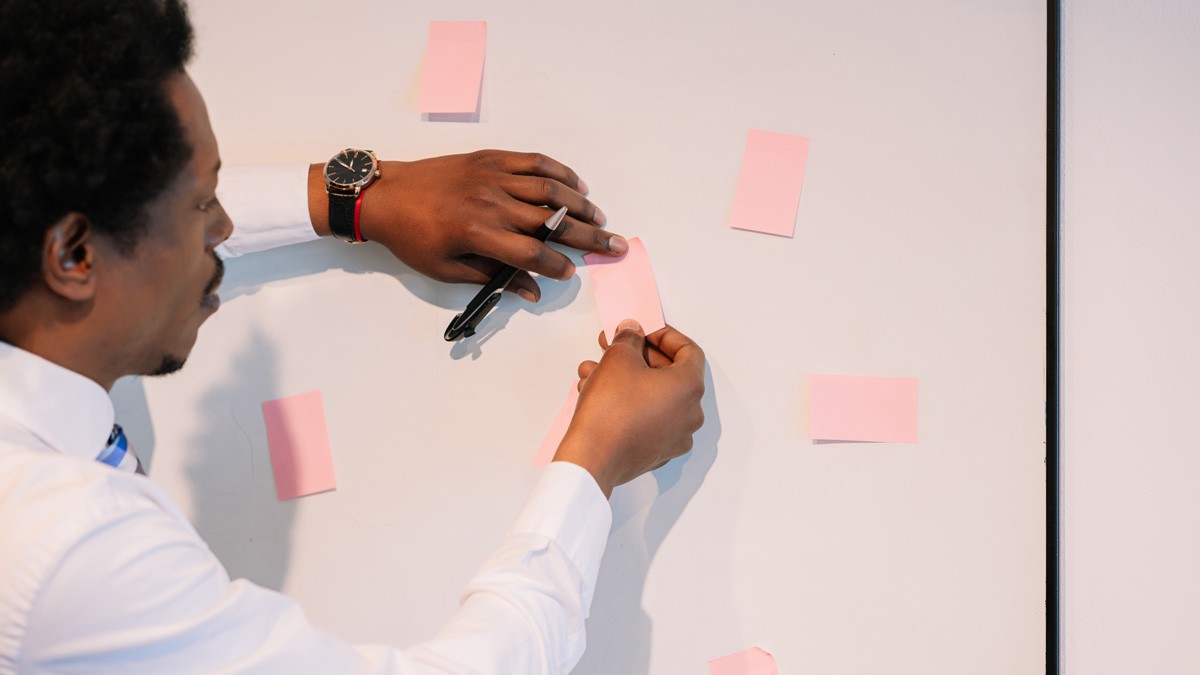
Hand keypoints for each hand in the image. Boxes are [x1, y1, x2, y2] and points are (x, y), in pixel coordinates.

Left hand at [308, 150, 626, 301]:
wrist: (385, 196)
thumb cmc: (411, 237)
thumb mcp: (447, 270)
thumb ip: (492, 278)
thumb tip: (531, 291)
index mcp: (479, 233)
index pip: (532, 254)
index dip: (556, 266)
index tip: (571, 273)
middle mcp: (491, 202)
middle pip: (552, 221)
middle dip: (588, 235)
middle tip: (615, 244)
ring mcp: (493, 176)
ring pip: (549, 189)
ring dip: (580, 204)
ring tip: (600, 217)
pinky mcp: (490, 159)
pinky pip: (533, 162)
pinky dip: (558, 172)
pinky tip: (575, 183)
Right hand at [554, 321, 705, 497]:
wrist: (592, 458)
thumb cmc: (611, 411)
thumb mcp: (618, 357)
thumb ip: (629, 338)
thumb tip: (632, 333)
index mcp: (690, 388)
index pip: (688, 350)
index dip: (665, 335)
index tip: (645, 330)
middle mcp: (689, 414)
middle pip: (669, 373)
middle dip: (638, 356)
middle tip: (615, 345)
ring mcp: (674, 436)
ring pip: (651, 396)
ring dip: (625, 379)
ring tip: (594, 371)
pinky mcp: (656, 451)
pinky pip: (645, 418)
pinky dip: (626, 402)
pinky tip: (598, 394)